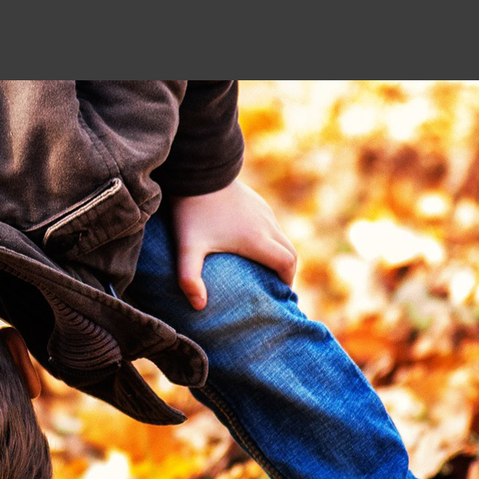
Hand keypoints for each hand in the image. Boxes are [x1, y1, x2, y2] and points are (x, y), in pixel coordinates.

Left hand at [170, 178, 295, 309]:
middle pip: (290, 252)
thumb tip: (198, 307)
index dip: (287, 282)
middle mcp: (266, 224)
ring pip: (280, 237)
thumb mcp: (188, 247)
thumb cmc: (193, 212)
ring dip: (278, 254)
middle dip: (286, 271)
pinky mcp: (256, 201)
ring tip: (262, 269)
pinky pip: (271, 224)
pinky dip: (270, 239)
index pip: (287, 264)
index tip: (279, 294)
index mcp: (257, 239)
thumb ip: (190, 278)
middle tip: (274, 287)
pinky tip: (250, 245)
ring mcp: (263, 210)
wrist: (197, 171)